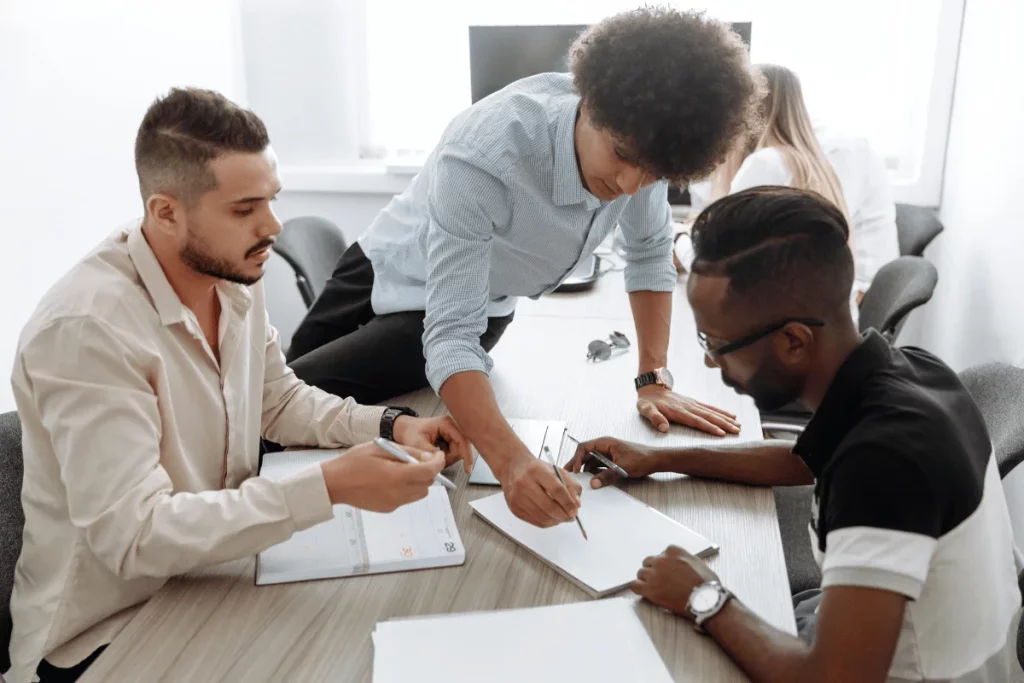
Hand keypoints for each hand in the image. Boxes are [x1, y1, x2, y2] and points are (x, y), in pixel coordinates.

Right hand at [321, 441, 444, 511]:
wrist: (334, 483)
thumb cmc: (354, 462)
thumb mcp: (382, 448)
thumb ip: (408, 452)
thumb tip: (429, 456)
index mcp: (398, 476)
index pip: (430, 471)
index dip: (438, 462)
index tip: (438, 455)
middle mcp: (399, 493)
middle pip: (428, 483)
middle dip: (428, 471)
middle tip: (417, 460)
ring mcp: (394, 503)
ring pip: (420, 493)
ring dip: (419, 481)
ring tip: (403, 470)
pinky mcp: (389, 509)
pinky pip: (407, 498)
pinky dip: (407, 488)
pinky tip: (391, 480)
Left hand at [392, 414, 471, 472]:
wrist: (405, 429)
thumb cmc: (410, 432)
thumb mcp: (418, 443)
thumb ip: (430, 453)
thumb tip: (441, 462)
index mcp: (446, 424)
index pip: (462, 440)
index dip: (466, 455)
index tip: (467, 469)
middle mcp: (451, 426)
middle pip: (462, 447)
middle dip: (452, 458)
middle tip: (439, 463)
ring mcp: (451, 432)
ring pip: (458, 451)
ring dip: (448, 458)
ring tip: (434, 457)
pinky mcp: (449, 438)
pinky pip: (454, 451)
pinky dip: (446, 457)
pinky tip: (437, 454)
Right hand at [502, 456, 582, 527]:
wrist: (514, 469)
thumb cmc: (537, 470)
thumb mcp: (557, 470)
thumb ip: (571, 485)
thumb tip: (576, 505)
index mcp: (537, 470)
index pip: (556, 490)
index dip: (568, 502)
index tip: (575, 510)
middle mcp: (524, 483)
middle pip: (549, 506)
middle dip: (564, 515)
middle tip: (571, 517)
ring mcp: (517, 497)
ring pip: (542, 517)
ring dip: (556, 520)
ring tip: (562, 517)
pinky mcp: (514, 508)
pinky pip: (535, 521)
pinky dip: (547, 522)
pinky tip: (552, 518)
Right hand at [564, 437, 661, 488]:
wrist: (656, 460)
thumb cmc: (642, 458)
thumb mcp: (623, 468)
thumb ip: (607, 476)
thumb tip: (593, 483)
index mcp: (605, 442)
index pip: (584, 447)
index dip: (576, 458)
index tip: (575, 469)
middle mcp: (604, 446)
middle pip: (585, 454)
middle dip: (576, 463)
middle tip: (568, 474)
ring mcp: (608, 453)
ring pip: (591, 461)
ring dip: (585, 469)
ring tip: (579, 479)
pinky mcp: (611, 461)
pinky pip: (598, 466)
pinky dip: (593, 472)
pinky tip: (592, 479)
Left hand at [632, 545, 720, 618]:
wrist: (705, 600)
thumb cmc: (706, 584)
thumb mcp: (698, 563)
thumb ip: (685, 558)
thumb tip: (681, 562)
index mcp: (672, 551)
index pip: (661, 555)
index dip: (664, 565)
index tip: (668, 571)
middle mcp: (661, 560)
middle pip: (648, 563)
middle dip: (653, 570)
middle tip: (660, 580)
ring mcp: (654, 574)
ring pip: (641, 573)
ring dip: (646, 580)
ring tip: (654, 588)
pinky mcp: (649, 589)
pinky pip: (634, 585)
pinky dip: (637, 587)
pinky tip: (642, 591)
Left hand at [636, 385, 739, 435]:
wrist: (651, 388)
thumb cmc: (647, 402)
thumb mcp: (645, 409)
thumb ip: (654, 418)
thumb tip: (664, 428)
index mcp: (678, 411)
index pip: (696, 420)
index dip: (709, 427)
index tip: (721, 433)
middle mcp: (688, 406)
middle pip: (708, 416)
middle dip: (724, 424)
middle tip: (736, 431)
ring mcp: (692, 403)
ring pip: (712, 411)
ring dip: (725, 418)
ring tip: (738, 425)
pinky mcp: (694, 402)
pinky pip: (710, 407)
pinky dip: (721, 411)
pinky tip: (731, 415)